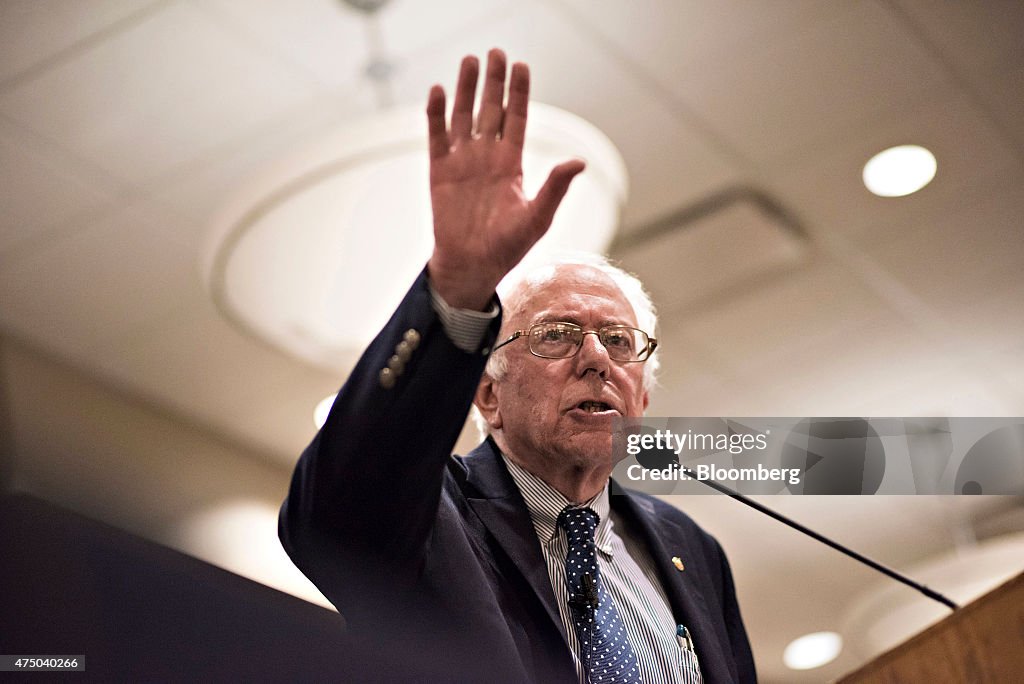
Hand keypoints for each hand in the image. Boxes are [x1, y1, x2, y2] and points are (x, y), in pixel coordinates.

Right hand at [426, 49, 584, 309]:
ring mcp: (462, 162)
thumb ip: (555, 187)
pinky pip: (438, 137)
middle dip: (494, 81)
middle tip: (495, 51)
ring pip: (463, 116)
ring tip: (468, 60)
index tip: (522, 66)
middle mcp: (487, 157)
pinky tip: (437, 91)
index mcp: (511, 164)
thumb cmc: (507, 247)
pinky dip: (436, 114)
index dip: (519, 93)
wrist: (472, 266)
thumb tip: (578, 162)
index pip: (516, 119)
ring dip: (465, 89)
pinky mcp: (440, 172)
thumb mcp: (537, 217)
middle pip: (490, 109)